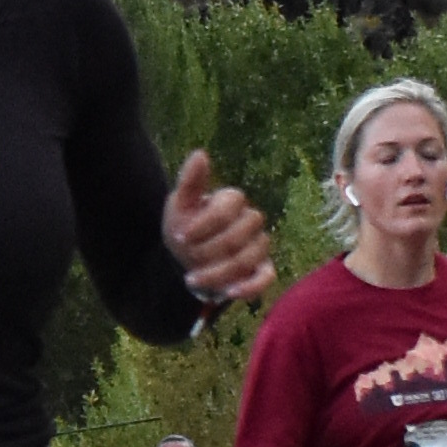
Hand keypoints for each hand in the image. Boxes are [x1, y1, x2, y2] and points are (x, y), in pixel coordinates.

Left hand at [162, 150, 274, 310]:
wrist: (186, 258)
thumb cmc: (185, 228)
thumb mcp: (179, 206)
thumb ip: (189, 182)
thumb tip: (200, 153)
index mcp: (232, 200)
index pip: (228, 208)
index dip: (203, 224)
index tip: (180, 236)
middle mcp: (250, 220)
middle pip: (238, 237)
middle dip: (207, 251)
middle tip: (186, 258)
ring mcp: (259, 245)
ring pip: (249, 258)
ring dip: (219, 272)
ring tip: (193, 279)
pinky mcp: (262, 269)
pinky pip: (267, 278)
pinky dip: (250, 287)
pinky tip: (230, 293)